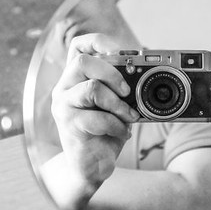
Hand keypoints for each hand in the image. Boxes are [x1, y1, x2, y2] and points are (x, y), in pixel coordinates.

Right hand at [50, 34, 139, 208]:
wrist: (91, 168)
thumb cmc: (104, 133)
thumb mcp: (116, 106)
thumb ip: (122, 89)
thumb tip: (147, 72)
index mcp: (75, 79)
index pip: (78, 46)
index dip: (99, 41)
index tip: (120, 50)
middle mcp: (64, 88)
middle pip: (82, 61)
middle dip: (112, 73)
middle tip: (128, 90)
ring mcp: (63, 106)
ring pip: (92, 88)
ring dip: (118, 104)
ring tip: (129, 116)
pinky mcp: (69, 126)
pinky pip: (97, 117)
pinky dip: (117, 125)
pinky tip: (122, 133)